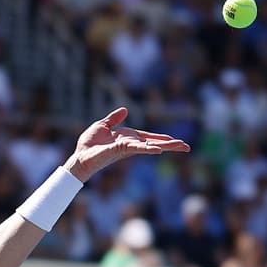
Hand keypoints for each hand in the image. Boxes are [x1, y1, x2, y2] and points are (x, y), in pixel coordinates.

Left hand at [64, 107, 188, 181]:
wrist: (80, 156)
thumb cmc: (89, 144)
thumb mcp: (102, 125)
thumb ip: (114, 118)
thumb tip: (125, 110)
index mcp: (128, 138)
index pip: (149, 138)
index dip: (162, 138)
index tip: (175, 141)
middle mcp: (131, 144)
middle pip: (155, 143)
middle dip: (171, 145)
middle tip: (187, 147)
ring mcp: (128, 148)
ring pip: (151, 146)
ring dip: (167, 146)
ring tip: (182, 147)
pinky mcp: (121, 150)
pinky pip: (137, 148)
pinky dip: (148, 148)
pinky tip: (159, 150)